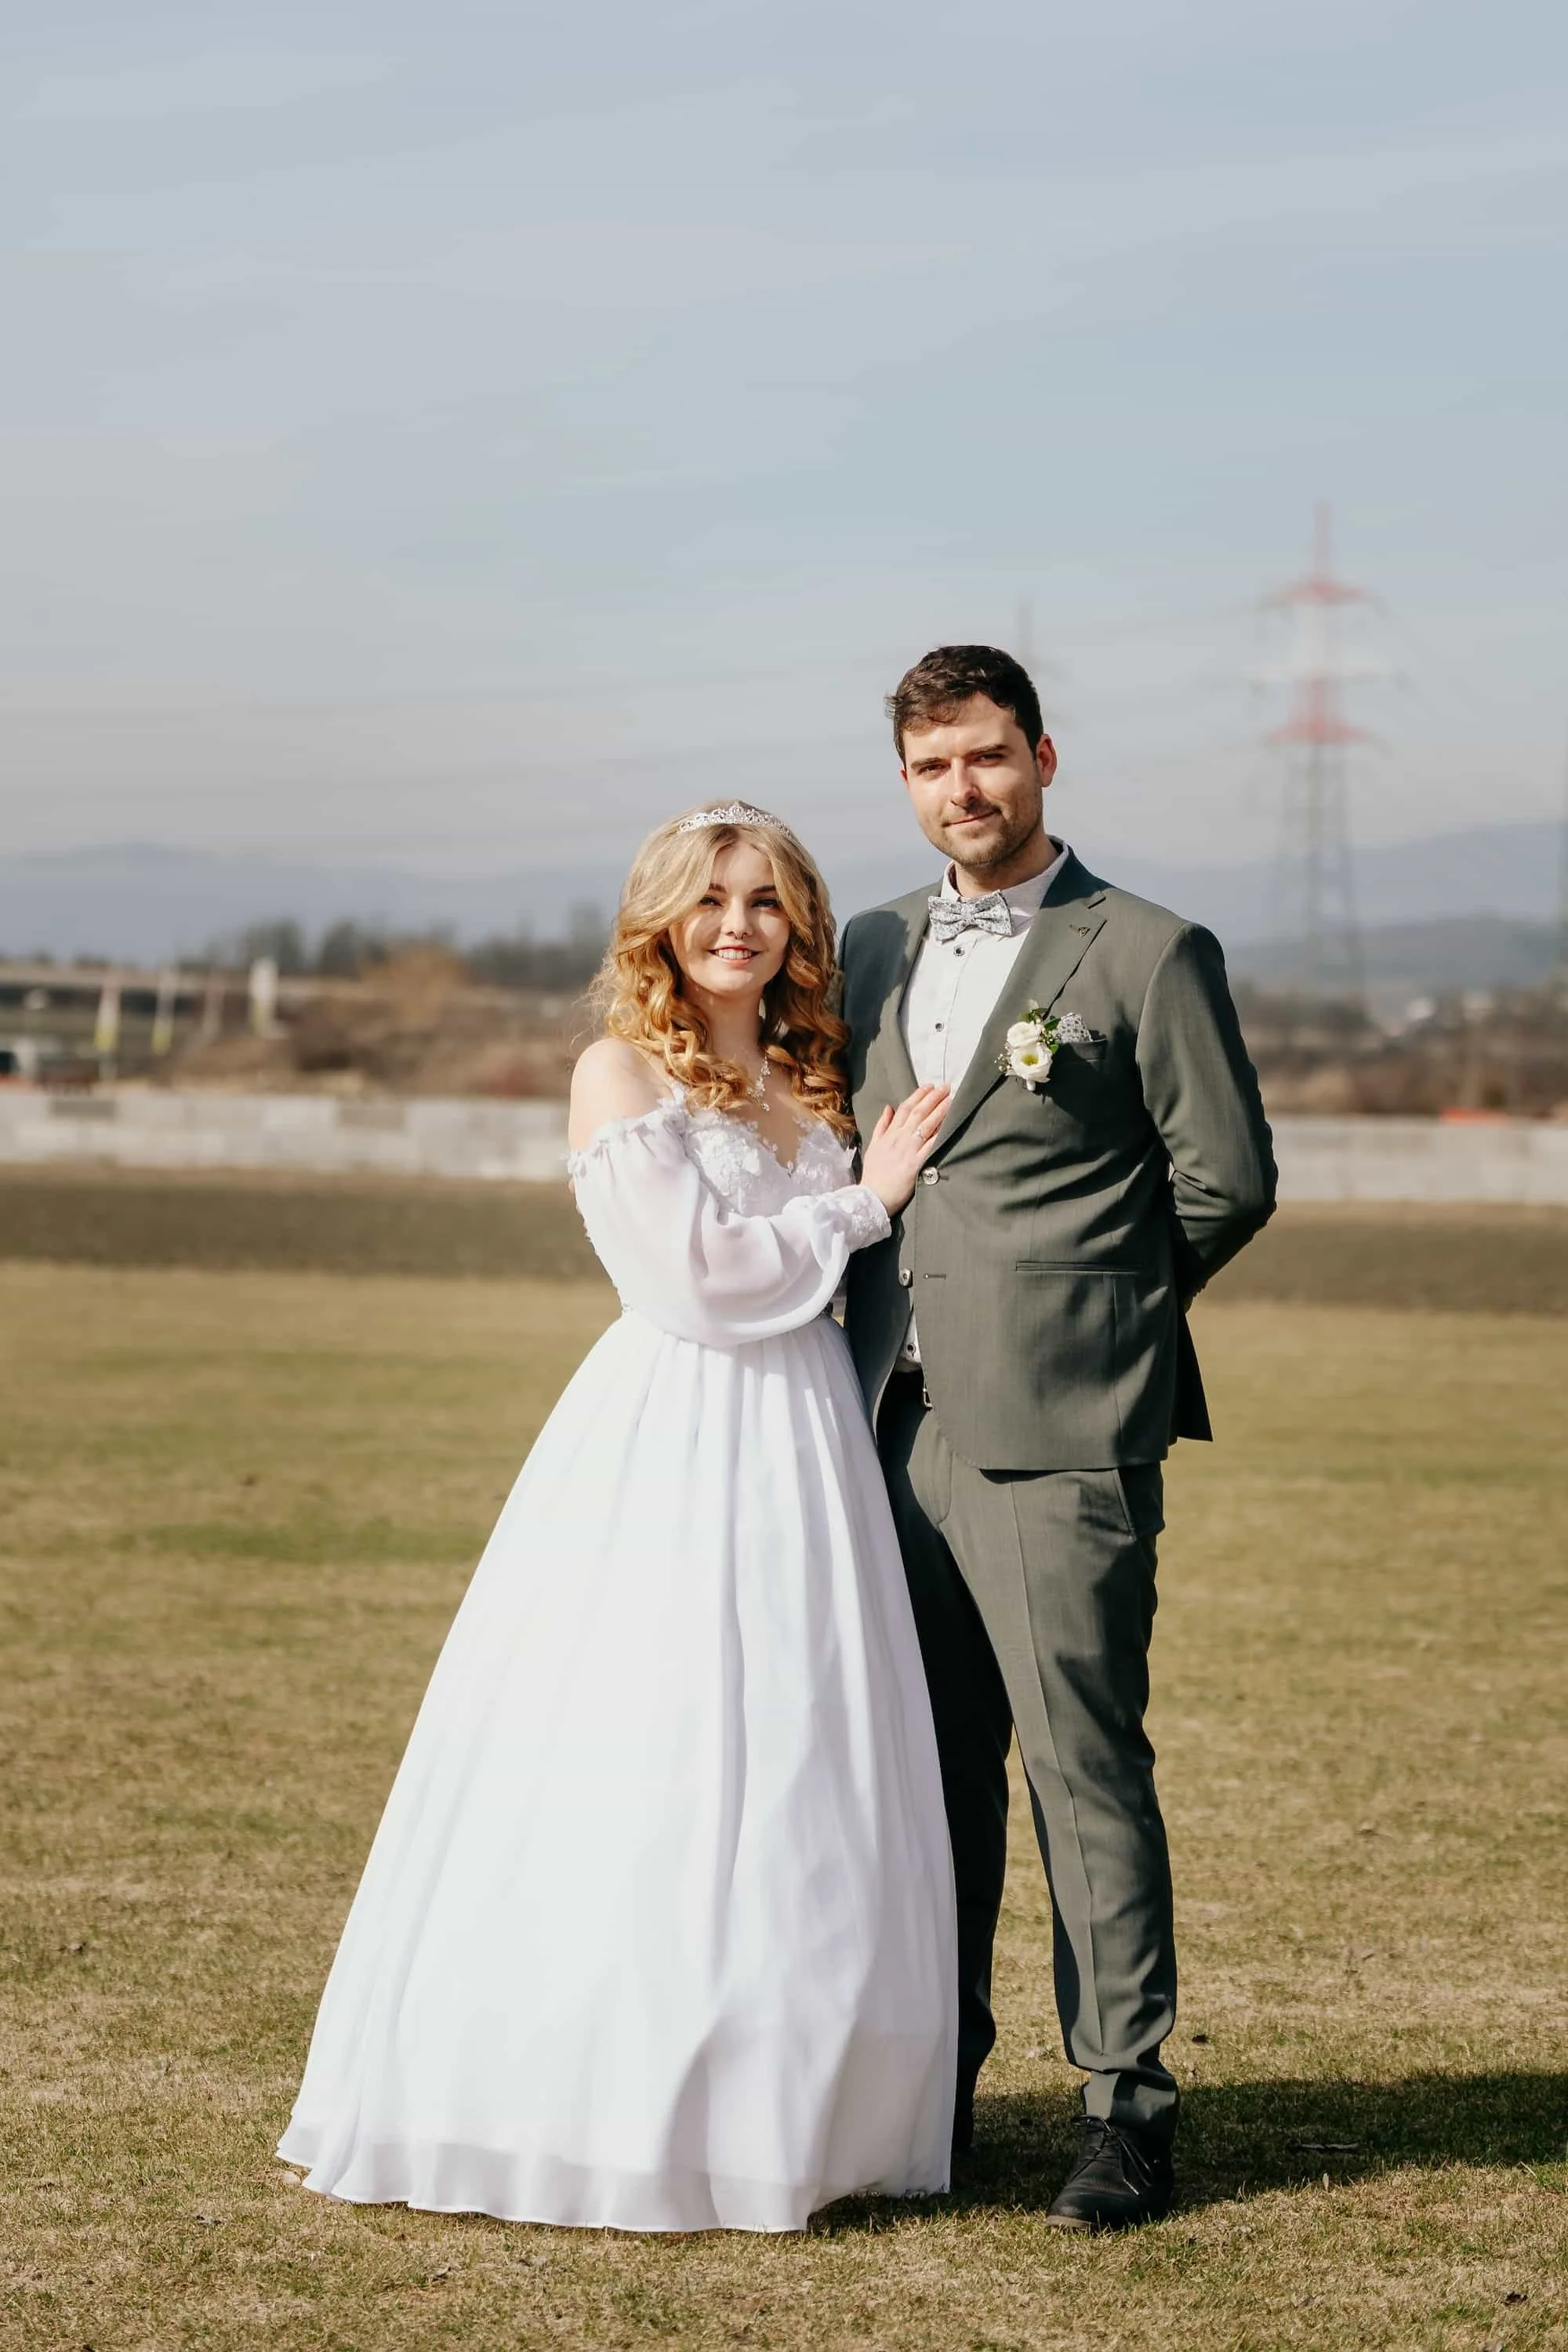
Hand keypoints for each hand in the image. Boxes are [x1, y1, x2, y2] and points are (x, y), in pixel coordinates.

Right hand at [860, 1084, 951, 1215]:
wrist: (871, 1197)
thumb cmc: (873, 1174)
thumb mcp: (873, 1146)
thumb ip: (881, 1126)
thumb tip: (888, 1108)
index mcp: (889, 1134)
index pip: (905, 1108)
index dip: (918, 1095)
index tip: (930, 1086)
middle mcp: (899, 1138)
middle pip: (918, 1112)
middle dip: (933, 1098)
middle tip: (946, 1087)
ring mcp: (908, 1150)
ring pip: (926, 1125)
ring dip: (939, 1111)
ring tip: (951, 1099)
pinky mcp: (916, 1164)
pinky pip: (930, 1146)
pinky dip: (939, 1134)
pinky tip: (949, 1125)